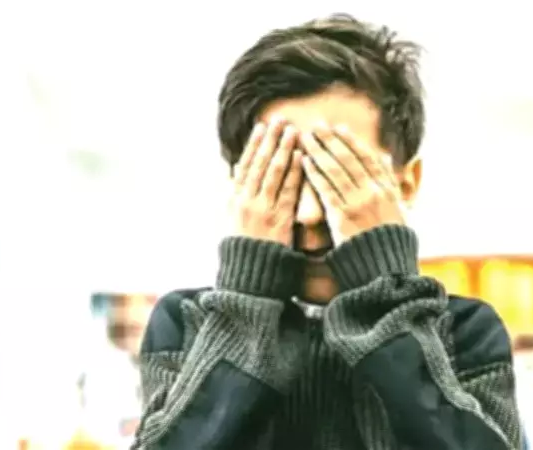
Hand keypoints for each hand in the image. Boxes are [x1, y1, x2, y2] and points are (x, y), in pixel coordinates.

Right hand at [231, 117, 302, 245]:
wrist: (250, 273)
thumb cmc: (244, 247)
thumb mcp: (231, 219)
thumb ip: (234, 194)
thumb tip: (233, 170)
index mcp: (233, 199)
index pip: (244, 165)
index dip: (253, 144)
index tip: (261, 126)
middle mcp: (246, 200)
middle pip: (259, 163)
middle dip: (270, 139)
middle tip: (279, 119)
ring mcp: (262, 208)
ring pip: (272, 172)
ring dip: (283, 148)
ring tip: (292, 130)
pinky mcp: (279, 218)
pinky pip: (287, 190)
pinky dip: (294, 171)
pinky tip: (301, 155)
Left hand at [299, 124, 404, 244]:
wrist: (385, 267)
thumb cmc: (390, 240)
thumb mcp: (400, 208)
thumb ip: (392, 181)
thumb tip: (387, 157)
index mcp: (387, 189)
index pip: (367, 158)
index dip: (352, 141)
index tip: (339, 128)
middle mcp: (373, 192)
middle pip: (349, 159)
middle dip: (332, 139)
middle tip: (317, 124)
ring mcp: (357, 203)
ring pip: (335, 170)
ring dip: (320, 150)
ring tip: (306, 137)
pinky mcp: (342, 216)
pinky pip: (326, 189)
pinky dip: (314, 172)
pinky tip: (304, 160)